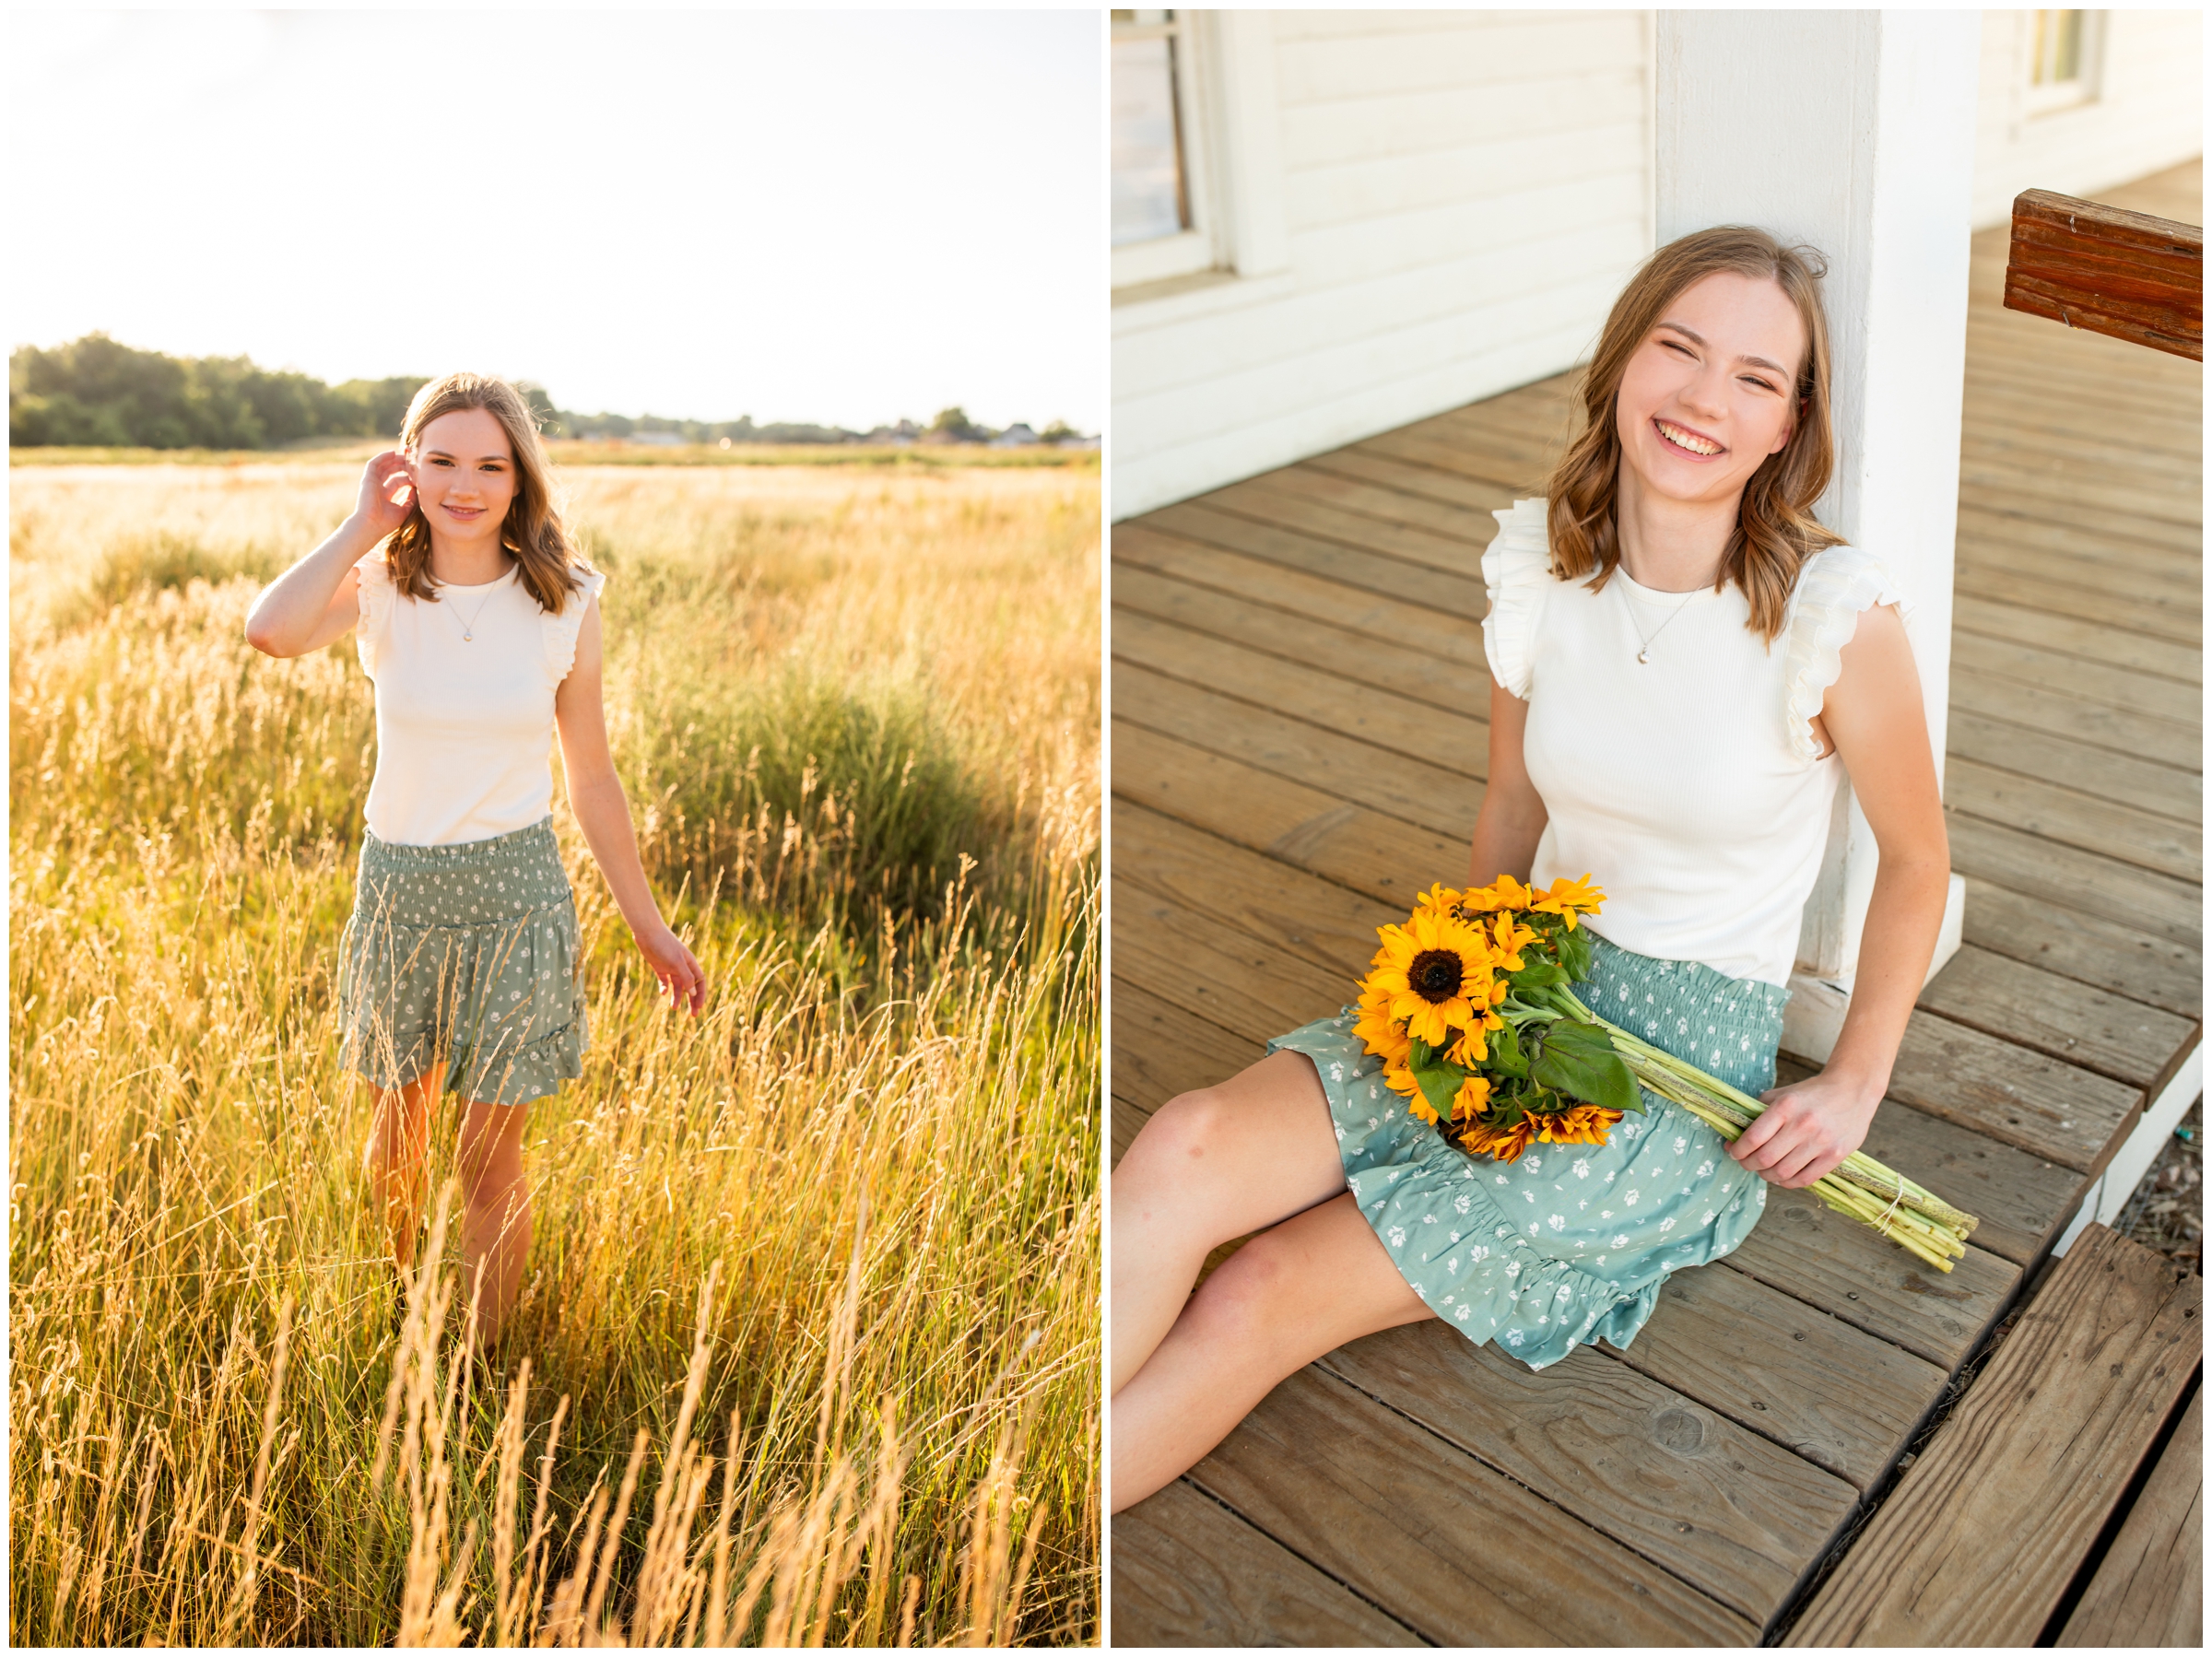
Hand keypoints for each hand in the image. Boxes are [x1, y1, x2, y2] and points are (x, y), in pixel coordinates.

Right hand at [354, 448, 414, 536]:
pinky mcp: (367, 478)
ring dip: (394, 459)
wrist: (372, 525)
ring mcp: (371, 483)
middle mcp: (378, 488)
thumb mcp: (404, 510)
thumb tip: (417, 488)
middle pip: (390, 472)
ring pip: (383, 466)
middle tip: (412, 460)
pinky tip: (393, 453)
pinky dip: (383, 457)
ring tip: (405, 454)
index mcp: (385, 496)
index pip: (397, 481)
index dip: (407, 475)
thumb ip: (411, 499)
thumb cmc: (387, 522)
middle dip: (402, 465)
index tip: (418, 472)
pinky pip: (374, 463)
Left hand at [636, 920, 705, 1014]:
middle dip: (692, 1001)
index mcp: (690, 964)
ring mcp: (670, 967)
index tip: (699, 1007)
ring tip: (673, 1008)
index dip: (701, 994)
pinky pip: (664, 982)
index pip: (700, 982)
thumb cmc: (665, 944)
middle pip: (690, 987)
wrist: (647, 933)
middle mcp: (682, 967)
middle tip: (693, 1016)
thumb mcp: (677, 962)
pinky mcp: (659, 968)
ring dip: (677, 997)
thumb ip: (686, 977)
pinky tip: (663, 992)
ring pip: (677, 987)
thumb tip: (694, 993)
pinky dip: (664, 988)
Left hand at [1728, 1070, 1881, 1188]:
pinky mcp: (1836, 1155)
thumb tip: (1735, 1134)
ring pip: (1783, 1172)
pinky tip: (1782, 1177)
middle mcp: (1803, 1125)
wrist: (1853, 1089)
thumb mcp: (1782, 1094)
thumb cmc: (1811, 1093)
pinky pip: (1805, 1179)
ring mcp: (1821, 1142)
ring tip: (1763, 1170)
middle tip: (1745, 1162)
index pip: (1753, 1138)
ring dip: (1766, 1175)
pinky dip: (1788, 1183)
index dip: (1738, 1150)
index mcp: (1786, 1107)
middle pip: (1765, 1158)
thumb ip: (1759, 1111)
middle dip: (1748, 1164)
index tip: (1733, 1151)